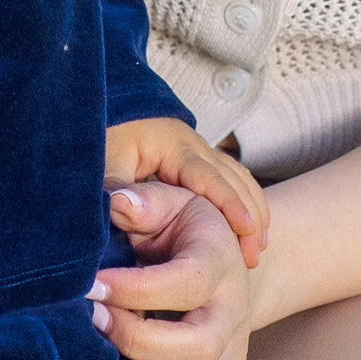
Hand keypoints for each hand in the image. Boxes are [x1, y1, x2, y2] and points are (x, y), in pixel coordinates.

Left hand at [92, 183, 250, 359]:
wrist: (224, 266)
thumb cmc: (180, 232)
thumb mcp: (170, 202)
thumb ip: (143, 201)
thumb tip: (116, 204)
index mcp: (219, 265)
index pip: (189, 283)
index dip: (137, 289)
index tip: (88, 286)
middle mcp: (231, 317)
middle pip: (200, 347)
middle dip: (138, 343)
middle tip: (89, 328)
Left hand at [105, 116, 268, 267]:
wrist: (101, 107)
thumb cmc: (102, 135)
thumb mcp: (103, 162)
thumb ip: (113, 188)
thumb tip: (118, 212)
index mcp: (172, 144)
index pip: (208, 177)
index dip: (229, 204)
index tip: (247, 230)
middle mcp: (192, 144)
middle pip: (232, 178)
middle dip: (248, 213)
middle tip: (256, 252)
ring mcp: (197, 149)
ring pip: (236, 177)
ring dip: (251, 208)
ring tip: (260, 244)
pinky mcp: (194, 159)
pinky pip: (228, 178)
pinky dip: (242, 200)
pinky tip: (249, 226)